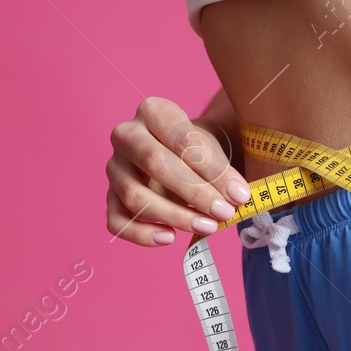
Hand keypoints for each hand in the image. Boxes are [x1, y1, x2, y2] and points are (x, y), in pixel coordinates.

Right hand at [106, 97, 251, 246]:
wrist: (179, 155)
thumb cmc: (196, 150)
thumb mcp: (212, 149)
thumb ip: (220, 170)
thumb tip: (236, 198)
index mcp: (153, 112)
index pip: (182, 140)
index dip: (212, 170)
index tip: (239, 195)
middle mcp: (127, 136)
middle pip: (154, 163)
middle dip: (195, 192)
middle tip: (225, 213)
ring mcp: (115, 168)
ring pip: (134, 196)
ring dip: (174, 216)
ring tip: (207, 226)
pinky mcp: (110, 197)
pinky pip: (117, 221)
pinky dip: (141, 235)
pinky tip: (169, 238)